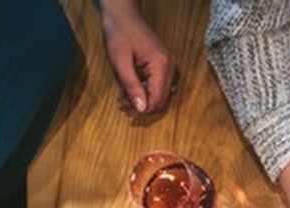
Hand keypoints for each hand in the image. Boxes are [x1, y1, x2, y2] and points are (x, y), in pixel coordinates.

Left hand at [98, 0, 176, 114]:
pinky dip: (145, 91)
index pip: (157, 99)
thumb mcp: (120, 62)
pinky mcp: (164, 65)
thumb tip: (141, 109)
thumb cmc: (119, 34)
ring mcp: (169, 66)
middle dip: (142, 106)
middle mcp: (170, 67)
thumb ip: (131, 86)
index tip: (125, 110)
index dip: (142, 109)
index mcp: (161, 65)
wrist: (122, 15)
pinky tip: (131, 89)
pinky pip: (158, 86)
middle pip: (161, 99)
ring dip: (142, 100)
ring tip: (124, 97)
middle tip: (122, 105)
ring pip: (159, 95)